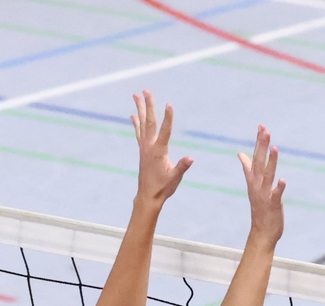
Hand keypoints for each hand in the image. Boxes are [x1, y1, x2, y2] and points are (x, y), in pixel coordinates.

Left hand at [130, 91, 191, 210]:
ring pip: (142, 124)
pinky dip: (136, 123)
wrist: (148, 196)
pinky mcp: (142, 150)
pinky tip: (133, 115)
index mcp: (159, 151)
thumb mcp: (175, 178)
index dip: (168, 118)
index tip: (169, 104)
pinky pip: (139, 132)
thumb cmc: (163, 187)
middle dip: (148, 105)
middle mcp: (149, 146)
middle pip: (149, 121)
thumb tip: (191, 158)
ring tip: (136, 95)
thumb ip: (182, 167)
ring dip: (139, 109)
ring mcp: (144, 147)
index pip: (165, 131)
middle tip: (146, 91)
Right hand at [238, 125, 284, 246]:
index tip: (261, 126)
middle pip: (259, 162)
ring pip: (267, 175)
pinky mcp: (273, 204)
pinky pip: (276, 195)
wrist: (262, 232)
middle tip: (265, 129)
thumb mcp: (253, 185)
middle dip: (262, 146)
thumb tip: (240, 153)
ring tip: (274, 148)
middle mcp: (257, 184)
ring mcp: (265, 194)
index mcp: (254, 179)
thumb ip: (248, 168)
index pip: (255, 156)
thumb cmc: (260, 208)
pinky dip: (278, 187)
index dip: (259, 141)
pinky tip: (283, 180)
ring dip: (271, 161)